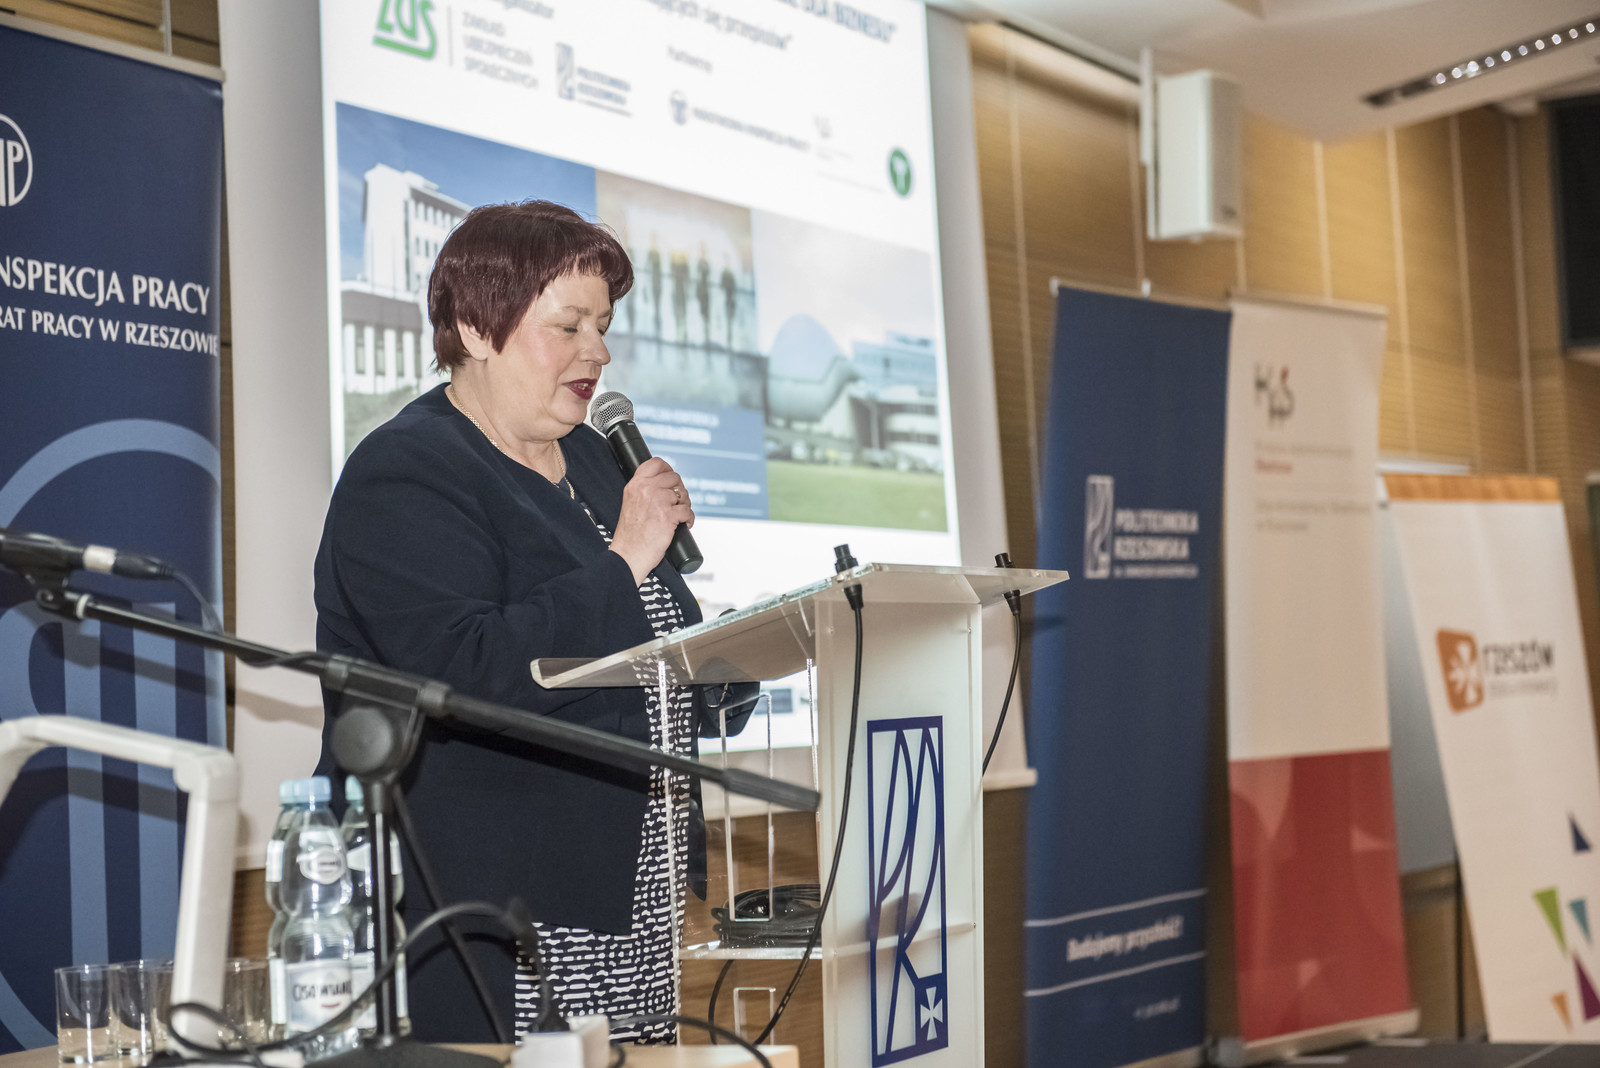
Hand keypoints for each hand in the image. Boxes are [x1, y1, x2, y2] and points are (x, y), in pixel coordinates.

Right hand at [609, 457, 692, 584]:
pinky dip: (689, 519)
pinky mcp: (668, 516)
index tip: (672, 480)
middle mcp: (646, 490)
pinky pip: (688, 511)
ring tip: (680, 515)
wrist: (628, 555)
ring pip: (683, 494)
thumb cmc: (631, 535)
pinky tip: (685, 524)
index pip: (656, 463)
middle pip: (674, 477)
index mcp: (635, 485)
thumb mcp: (631, 504)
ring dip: (685, 504)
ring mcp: (658, 502)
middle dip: (680, 490)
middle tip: (678, 502)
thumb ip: (644, 491)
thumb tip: (667, 484)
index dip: (668, 469)